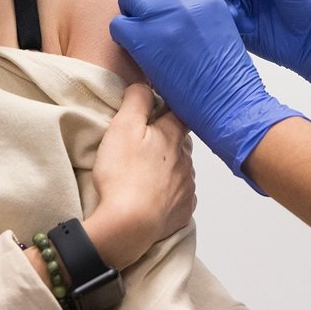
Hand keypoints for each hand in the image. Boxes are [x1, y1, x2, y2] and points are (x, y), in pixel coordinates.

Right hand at [84, 83, 194, 269]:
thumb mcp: (123, 126)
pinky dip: (169, 194)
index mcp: (173, 136)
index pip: (180, 113)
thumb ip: (137, 100)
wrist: (129, 224)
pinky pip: (180, 197)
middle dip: (168, 140)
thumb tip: (145, 84)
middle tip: (147, 144)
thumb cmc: (123, 173)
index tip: (162, 108)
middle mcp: (186, 160)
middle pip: (181, 142)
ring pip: (182, 169)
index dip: (172, 108)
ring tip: (146, 174)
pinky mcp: (183, 211)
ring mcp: (187, 186)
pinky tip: (154, 197)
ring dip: (169, 168)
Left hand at [109, 0, 304, 191]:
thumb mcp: (219, 20)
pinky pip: (117, 24)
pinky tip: (136, 48)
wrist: (228, 99)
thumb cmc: (226, 69)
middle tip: (142, 9)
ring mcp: (161, 15)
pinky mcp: (144, 39)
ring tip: (140, 31)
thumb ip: (194, 2)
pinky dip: (122, 36)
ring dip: (129, 11)